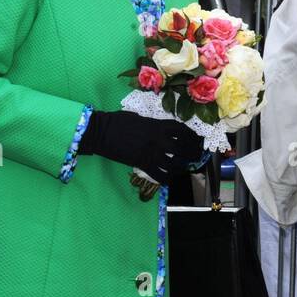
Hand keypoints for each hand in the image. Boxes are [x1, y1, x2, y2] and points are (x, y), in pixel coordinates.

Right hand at [78, 110, 204, 185]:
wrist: (101, 132)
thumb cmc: (117, 121)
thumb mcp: (138, 117)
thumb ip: (151, 124)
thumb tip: (159, 128)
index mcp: (157, 125)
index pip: (181, 130)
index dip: (191, 135)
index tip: (196, 139)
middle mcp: (158, 139)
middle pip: (182, 147)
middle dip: (192, 152)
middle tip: (196, 156)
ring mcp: (150, 152)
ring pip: (173, 163)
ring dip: (181, 167)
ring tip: (184, 168)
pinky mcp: (141, 164)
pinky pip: (158, 175)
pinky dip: (166, 179)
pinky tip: (168, 179)